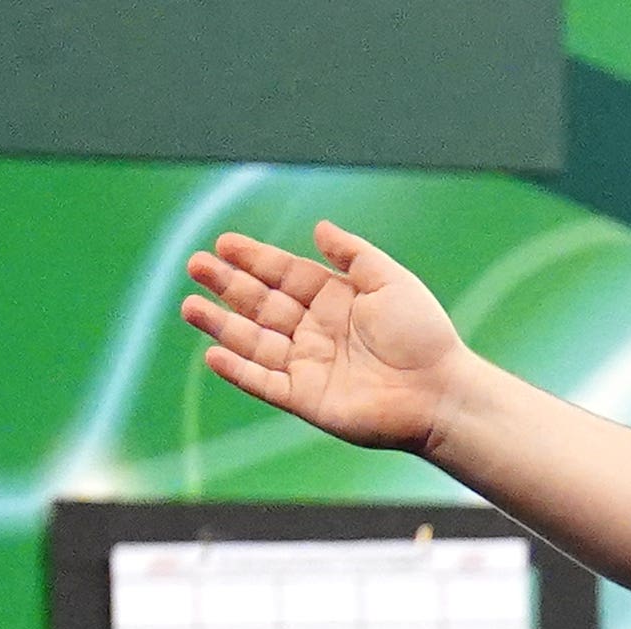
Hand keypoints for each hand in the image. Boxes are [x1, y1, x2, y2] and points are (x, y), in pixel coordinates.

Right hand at [181, 221, 473, 454]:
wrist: (440, 391)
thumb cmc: (423, 334)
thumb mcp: (389, 280)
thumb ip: (352, 254)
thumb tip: (319, 227)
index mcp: (335, 300)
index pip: (284, 275)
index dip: (254, 259)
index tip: (224, 243)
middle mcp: (316, 331)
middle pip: (262, 304)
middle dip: (227, 285)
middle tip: (196, 265)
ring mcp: (310, 366)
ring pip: (255, 342)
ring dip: (221, 325)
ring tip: (189, 306)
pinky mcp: (308, 400)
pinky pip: (265, 383)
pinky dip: (239, 371)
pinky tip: (213, 354)